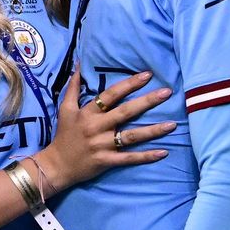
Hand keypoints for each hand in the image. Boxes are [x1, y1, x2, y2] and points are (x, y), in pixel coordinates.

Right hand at [37, 69, 174, 189]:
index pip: (111, 95)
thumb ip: (73, 86)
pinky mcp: (107, 161)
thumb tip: (78, 63)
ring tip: (173, 124)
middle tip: (167, 92)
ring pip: (131, 136)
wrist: (56, 165)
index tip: (147, 75)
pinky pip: (130, 158)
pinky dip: (146, 156)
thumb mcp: (65, 108)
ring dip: (153, 130)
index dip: (129, 84)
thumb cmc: (64, 134)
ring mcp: (103, 145)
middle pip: (125, 112)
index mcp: (88, 112)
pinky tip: (163, 152)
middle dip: (147, 101)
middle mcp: (97, 127)